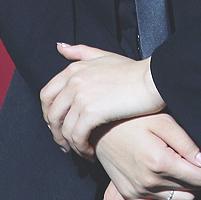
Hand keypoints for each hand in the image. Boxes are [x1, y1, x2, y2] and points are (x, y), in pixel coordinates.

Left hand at [39, 43, 165, 155]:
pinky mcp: (92, 112)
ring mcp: (81, 96)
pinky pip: (77, 136)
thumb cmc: (133, 71)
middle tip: (66, 144)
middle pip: (51, 114)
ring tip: (81, 151)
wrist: (154, 79)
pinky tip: (90, 152)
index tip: (58, 125)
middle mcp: (73, 81)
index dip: (49, 114)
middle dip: (56, 132)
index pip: (46, 95)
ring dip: (69, 144)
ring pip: (64, 128)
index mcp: (74, 69)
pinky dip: (81, 148)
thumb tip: (60, 47)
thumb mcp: (104, 56)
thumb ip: (81, 52)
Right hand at [94, 114, 200, 199]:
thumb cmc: (133, 120)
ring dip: (181, 191)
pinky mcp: (129, 195)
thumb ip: (187, 143)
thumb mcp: (163, 122)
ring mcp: (138, 192)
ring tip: (175, 172)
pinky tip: (163, 185)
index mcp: (160, 162)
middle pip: (191, 194)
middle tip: (186, 163)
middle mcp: (150, 182)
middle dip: (194, 180)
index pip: (200, 179)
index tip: (196, 158)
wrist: (100, 128)